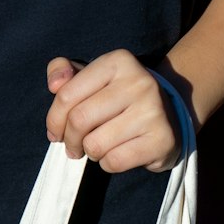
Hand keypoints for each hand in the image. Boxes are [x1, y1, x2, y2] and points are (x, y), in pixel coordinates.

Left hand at [46, 50, 178, 172]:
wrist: (168, 116)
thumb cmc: (118, 97)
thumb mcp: (91, 77)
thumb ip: (63, 72)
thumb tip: (54, 84)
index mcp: (118, 61)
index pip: (66, 94)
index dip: (54, 119)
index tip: (56, 131)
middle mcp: (139, 81)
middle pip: (79, 120)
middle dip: (69, 139)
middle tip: (73, 145)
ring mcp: (153, 111)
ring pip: (95, 144)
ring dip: (90, 152)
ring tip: (99, 145)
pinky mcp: (162, 139)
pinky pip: (114, 161)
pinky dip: (107, 163)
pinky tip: (116, 152)